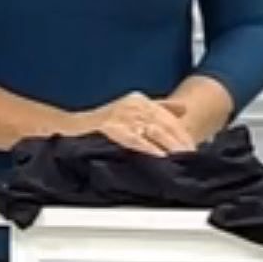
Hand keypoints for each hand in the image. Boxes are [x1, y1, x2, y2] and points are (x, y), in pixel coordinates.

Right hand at [68, 92, 196, 155]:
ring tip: (181, 161)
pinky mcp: (113, 129)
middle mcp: (133, 106)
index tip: (193, 149)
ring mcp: (123, 117)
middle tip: (192, 158)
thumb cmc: (99, 124)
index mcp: (139, 101)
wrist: (69, 131)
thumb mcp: (131, 109)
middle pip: (165, 125)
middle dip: (180, 143)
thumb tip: (183, 109)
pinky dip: (150, 151)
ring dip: (170, 148)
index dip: (182, 134)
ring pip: (155, 133)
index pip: (168, 117)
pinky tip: (160, 159)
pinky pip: (137, 141)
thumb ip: (158, 108)